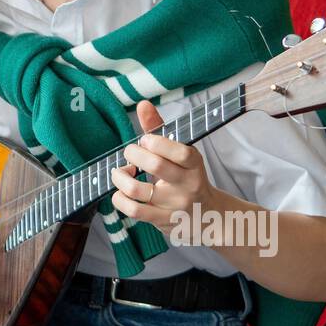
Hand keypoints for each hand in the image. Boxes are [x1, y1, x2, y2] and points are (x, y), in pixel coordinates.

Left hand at [109, 99, 217, 244]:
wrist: (206, 217)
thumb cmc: (185, 178)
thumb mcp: (179, 153)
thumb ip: (159, 128)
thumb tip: (142, 104)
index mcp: (194, 165)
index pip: (181, 152)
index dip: (157, 142)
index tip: (145, 141)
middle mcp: (187, 185)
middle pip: (156, 165)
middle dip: (133, 154)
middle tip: (130, 154)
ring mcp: (174, 206)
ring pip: (137, 189)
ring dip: (119, 176)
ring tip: (120, 172)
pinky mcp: (161, 221)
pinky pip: (133, 210)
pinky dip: (118, 198)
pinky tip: (121, 191)